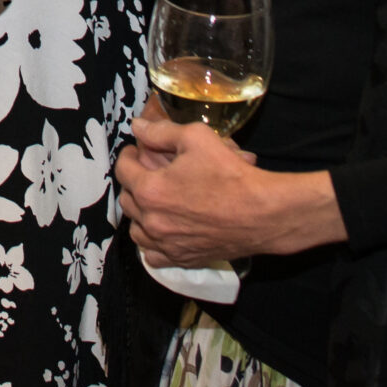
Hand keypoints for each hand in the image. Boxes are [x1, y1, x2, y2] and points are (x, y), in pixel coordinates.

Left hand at [115, 105, 341, 266]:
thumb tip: (137, 127)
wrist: (263, 213)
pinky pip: (152, 255)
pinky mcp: (182, 258)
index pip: (122, 170)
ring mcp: (166, 243)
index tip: (136, 151)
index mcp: (151, 189)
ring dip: (140, 214)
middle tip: (148, 172)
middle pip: (127, 199)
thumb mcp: (197, 138)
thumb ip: (161, 131)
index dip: (128, 156)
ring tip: (154, 201)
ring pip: (136, 229)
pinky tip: (163, 230)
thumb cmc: (232, 175)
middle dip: (134, 183)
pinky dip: (152, 243)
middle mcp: (153, 220)